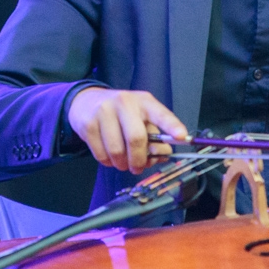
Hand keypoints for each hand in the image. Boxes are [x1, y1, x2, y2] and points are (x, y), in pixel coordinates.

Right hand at [67, 88, 187, 172]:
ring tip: (123, 162)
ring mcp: (104, 112)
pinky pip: (101, 155)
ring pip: (117, 151)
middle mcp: (124, 103)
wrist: (86, 101)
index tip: (182, 136)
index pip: (161, 114)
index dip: (172, 126)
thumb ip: (154, 136)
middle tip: (138, 167)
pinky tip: (110, 156)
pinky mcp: (88, 125)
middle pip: (136, 138)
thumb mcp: (140, 117)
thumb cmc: (121, 113)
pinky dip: (108, 162)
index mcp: (144, 102)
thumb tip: (162, 155)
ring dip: (122, 164)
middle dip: (139, 160)